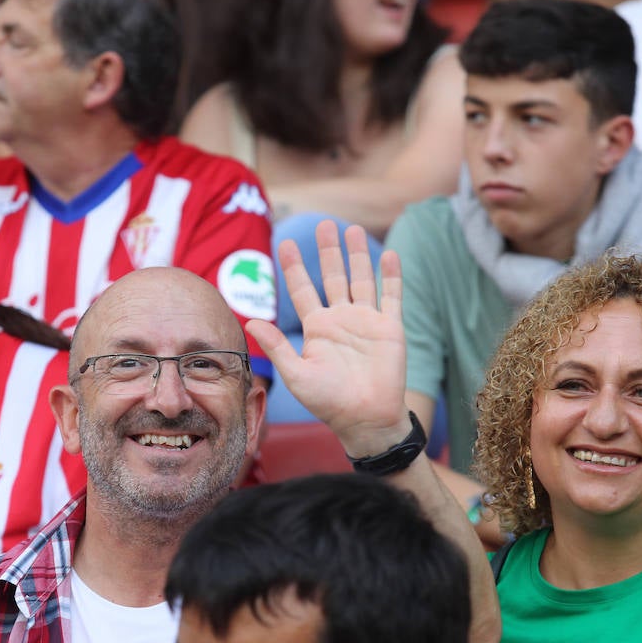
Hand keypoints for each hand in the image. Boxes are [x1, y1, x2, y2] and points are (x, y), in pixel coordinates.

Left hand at [247, 220, 410, 455]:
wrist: (365, 418)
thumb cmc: (328, 402)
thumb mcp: (296, 374)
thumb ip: (276, 346)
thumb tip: (250, 320)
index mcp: (317, 328)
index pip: (302, 290)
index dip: (295, 267)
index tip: (285, 243)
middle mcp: (341, 320)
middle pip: (332, 276)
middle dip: (328, 251)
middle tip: (323, 224)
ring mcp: (366, 321)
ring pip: (361, 279)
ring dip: (358, 256)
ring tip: (351, 230)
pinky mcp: (390, 327)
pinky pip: (391, 295)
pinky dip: (391, 275)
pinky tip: (388, 254)